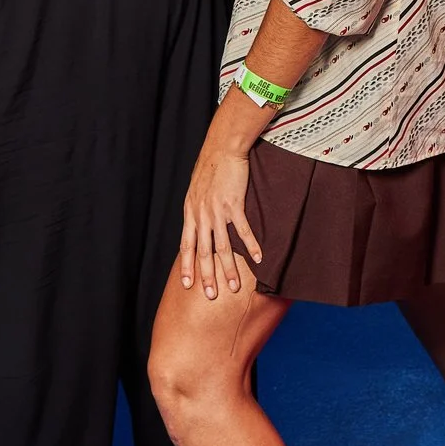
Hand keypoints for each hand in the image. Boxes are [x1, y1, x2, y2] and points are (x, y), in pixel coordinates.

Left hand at [177, 146, 260, 300]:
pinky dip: (251, 246)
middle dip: (207, 276)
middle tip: (211, 296)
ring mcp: (217, 211)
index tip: (187, 285)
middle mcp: (201, 215)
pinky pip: (242, 230)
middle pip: (203, 252)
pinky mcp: (233, 204)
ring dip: (229, 269)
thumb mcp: (195, 190)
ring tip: (233, 287)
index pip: (186, 245)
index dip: (186, 266)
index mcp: (191, 213)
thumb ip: (196, 209)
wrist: (222, 149)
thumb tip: (197, 223)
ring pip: (223, 247)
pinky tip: (258, 259)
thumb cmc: (210, 168)